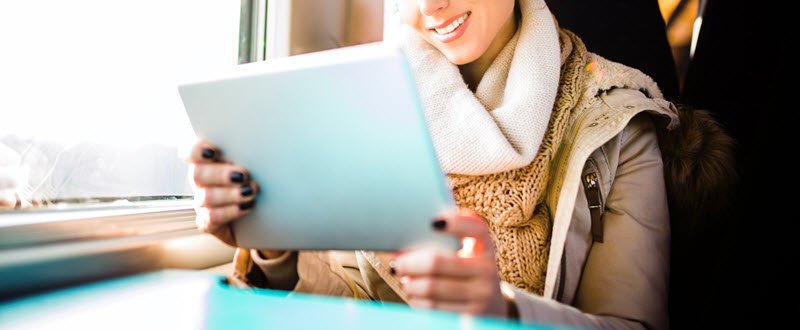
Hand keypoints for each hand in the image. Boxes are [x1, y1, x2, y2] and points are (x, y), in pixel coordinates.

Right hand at [188, 141, 257, 246]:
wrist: (266, 216)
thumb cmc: (262, 181)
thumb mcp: (257, 164)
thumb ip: (250, 154)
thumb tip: (263, 145)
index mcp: (209, 161)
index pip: (190, 151)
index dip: (196, 150)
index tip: (213, 151)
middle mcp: (202, 181)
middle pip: (197, 174)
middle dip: (221, 174)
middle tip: (243, 174)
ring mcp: (203, 203)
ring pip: (206, 197)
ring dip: (229, 194)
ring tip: (250, 192)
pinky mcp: (209, 223)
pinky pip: (211, 218)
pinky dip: (230, 212)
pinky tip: (246, 207)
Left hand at [391, 210, 508, 316]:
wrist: (491, 306)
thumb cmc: (468, 270)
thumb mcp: (468, 252)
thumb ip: (448, 237)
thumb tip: (402, 238)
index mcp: (485, 247)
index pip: (476, 229)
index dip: (456, 223)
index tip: (432, 223)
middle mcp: (487, 270)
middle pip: (436, 263)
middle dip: (408, 263)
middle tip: (396, 264)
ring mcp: (480, 296)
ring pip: (430, 288)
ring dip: (409, 284)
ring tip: (403, 280)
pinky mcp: (469, 316)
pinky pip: (432, 308)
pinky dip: (416, 300)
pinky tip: (414, 295)